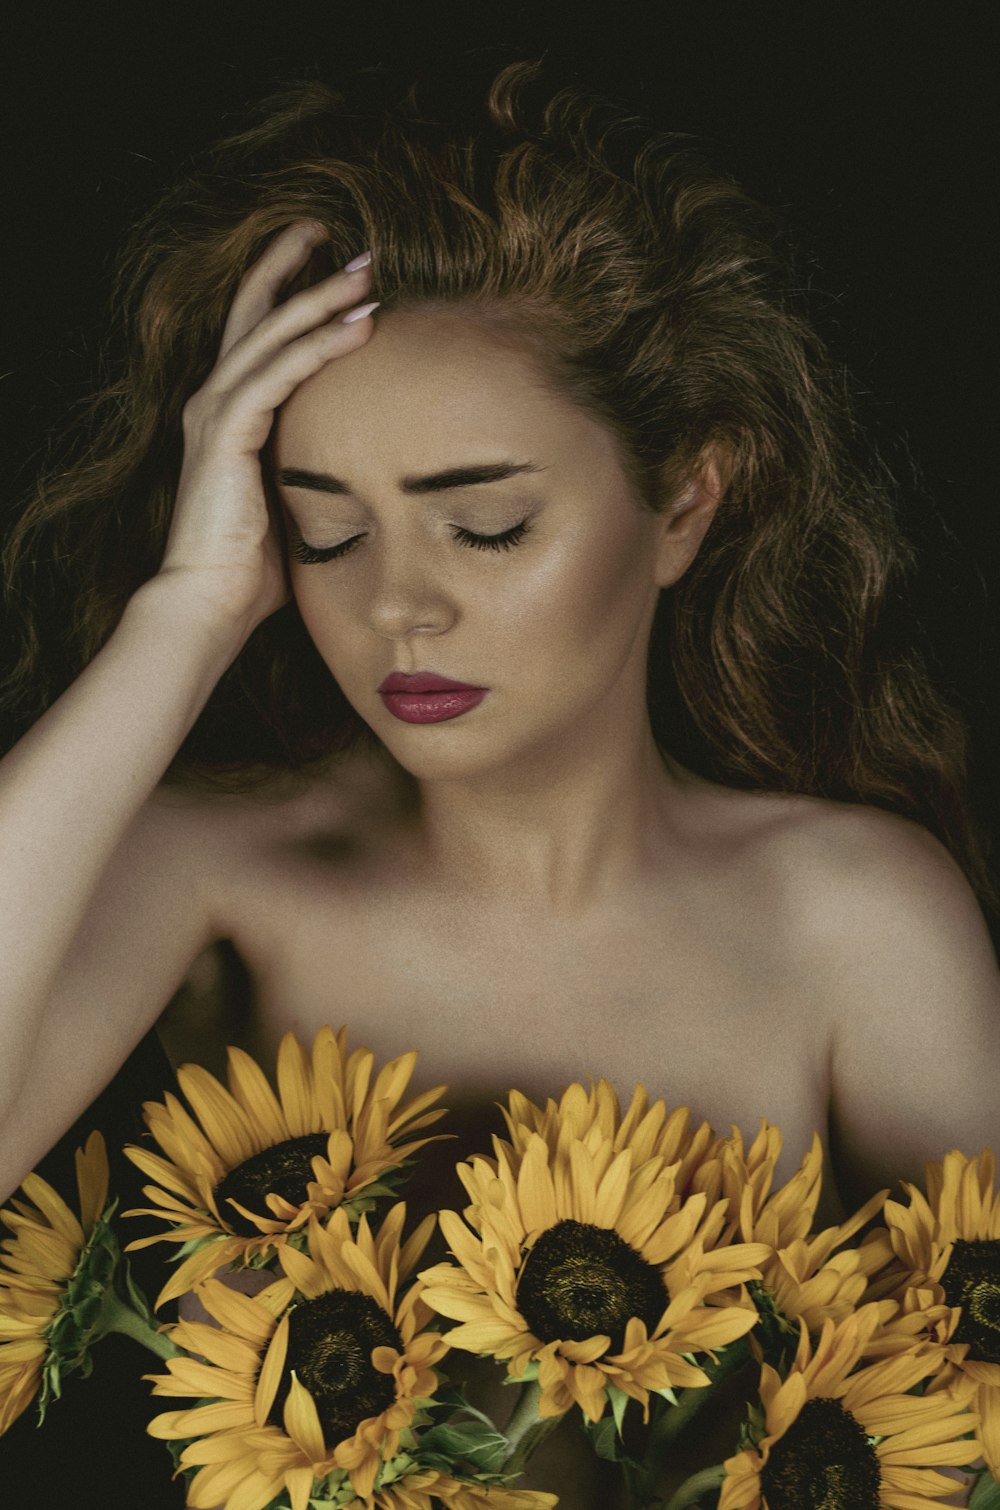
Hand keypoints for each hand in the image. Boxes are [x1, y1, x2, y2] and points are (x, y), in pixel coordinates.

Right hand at [158, 222, 376, 636]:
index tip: (333, 261)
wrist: (210, 600)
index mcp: (227, 413)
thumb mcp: (289, 499)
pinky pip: (280, 373)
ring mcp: (215, 412)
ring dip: (322, 298)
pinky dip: (320, 345)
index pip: (257, 333)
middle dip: (303, 270)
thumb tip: (358, 468)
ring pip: (272, 333)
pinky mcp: (228, 432)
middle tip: (355, 243)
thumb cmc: (250, 566)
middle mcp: (213, 401)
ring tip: (369, 271)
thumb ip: (309, 468)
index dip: (290, 291)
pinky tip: (360, 326)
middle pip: (256, 312)